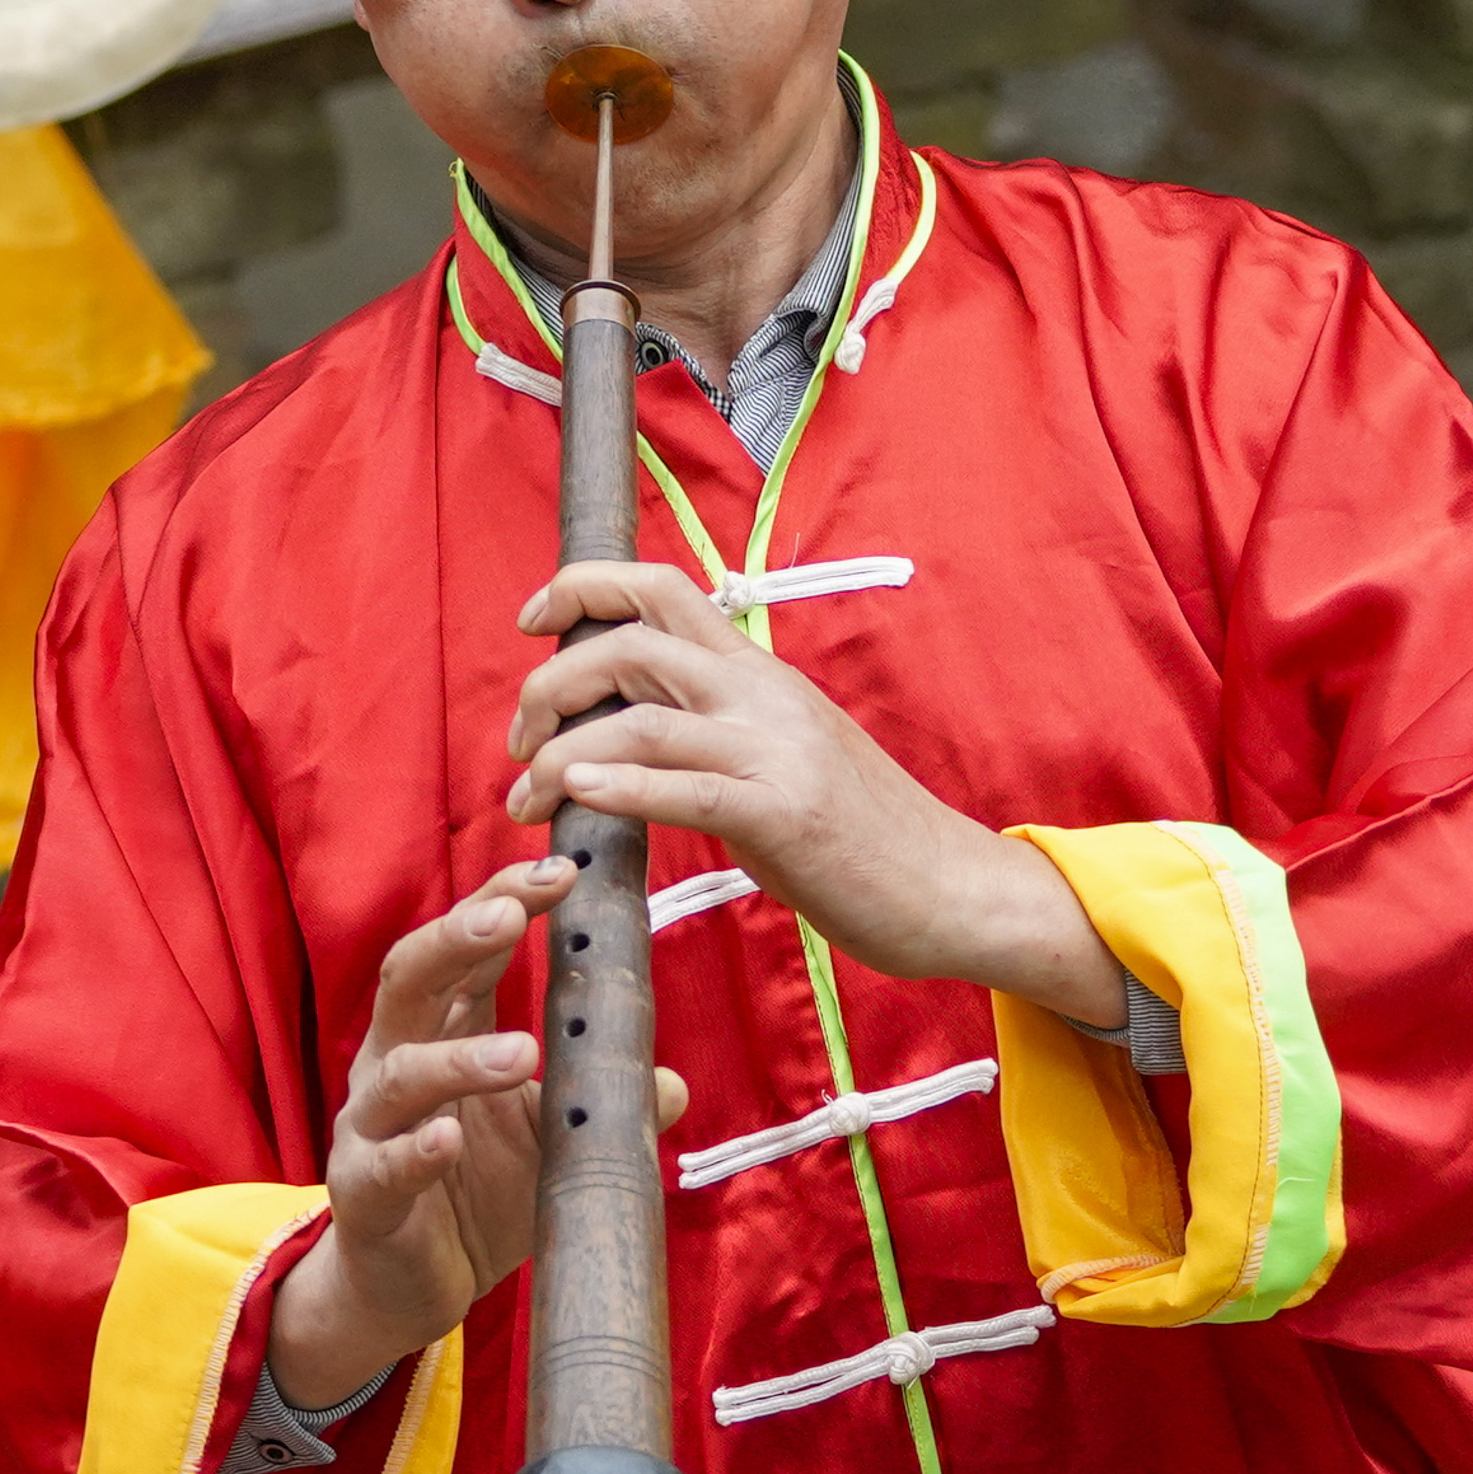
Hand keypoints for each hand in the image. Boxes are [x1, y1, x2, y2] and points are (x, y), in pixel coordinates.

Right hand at [269, 862, 685, 1407]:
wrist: (411, 1286)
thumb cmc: (478, 1190)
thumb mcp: (552, 1139)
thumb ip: (600, 1104)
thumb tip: (671, 1085)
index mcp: (439, 1031)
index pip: (464, 950)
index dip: (504, 903)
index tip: (560, 871)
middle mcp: (393, 1062)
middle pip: (410, 978)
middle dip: (459, 938)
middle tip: (513, 912)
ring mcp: (369, 1127)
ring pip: (399, 1074)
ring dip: (459, 1058)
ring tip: (521, 1053)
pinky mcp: (362, 1194)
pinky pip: (384, 1166)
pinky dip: (416, 1149)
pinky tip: (446, 1139)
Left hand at [505, 563, 1124, 1023]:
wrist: (953, 887)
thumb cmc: (866, 838)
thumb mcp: (785, 758)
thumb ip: (717, 734)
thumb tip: (632, 736)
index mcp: (762, 676)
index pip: (662, 589)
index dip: (583, 586)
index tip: (531, 619)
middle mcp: (763, 696)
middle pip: (631, 639)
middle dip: (549, 680)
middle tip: (519, 740)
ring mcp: (775, 751)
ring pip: (639, 713)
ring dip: (559, 751)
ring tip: (528, 796)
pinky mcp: (782, 814)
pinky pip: (682, 785)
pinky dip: (616, 783)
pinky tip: (576, 794)